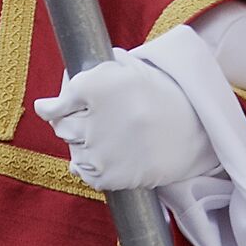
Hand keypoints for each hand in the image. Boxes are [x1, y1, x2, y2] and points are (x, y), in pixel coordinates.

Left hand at [33, 50, 222, 191]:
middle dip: (70, 124)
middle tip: (91, 121)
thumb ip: (98, 71)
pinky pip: (84, 173)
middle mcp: (91, 119)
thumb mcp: (131, 70)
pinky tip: (109, 155)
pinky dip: (91, 166)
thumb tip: (68, 80)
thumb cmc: (164, 95)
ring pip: (72, 151)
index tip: (50, 108)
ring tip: (107, 138)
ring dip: (83, 145)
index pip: (54, 106)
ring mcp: (97, 151)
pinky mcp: (107, 175)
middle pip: (61, 129)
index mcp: (94, 86)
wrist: (195, 130)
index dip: (52, 107)